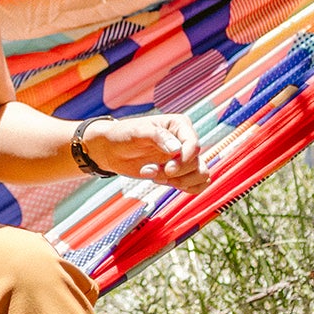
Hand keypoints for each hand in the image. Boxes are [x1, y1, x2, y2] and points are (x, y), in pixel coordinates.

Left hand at [84, 113, 208, 192]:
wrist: (112, 150)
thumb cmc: (123, 135)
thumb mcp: (137, 131)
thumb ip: (158, 137)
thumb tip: (177, 149)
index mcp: (179, 125)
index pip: (194, 145)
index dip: (184, 160)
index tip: (168, 168)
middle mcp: (185, 141)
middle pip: (196, 163)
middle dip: (173, 172)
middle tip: (148, 170)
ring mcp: (184, 157)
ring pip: (202, 175)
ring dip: (179, 181)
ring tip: (155, 176)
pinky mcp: (179, 172)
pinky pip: (198, 184)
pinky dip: (186, 188)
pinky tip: (164, 183)